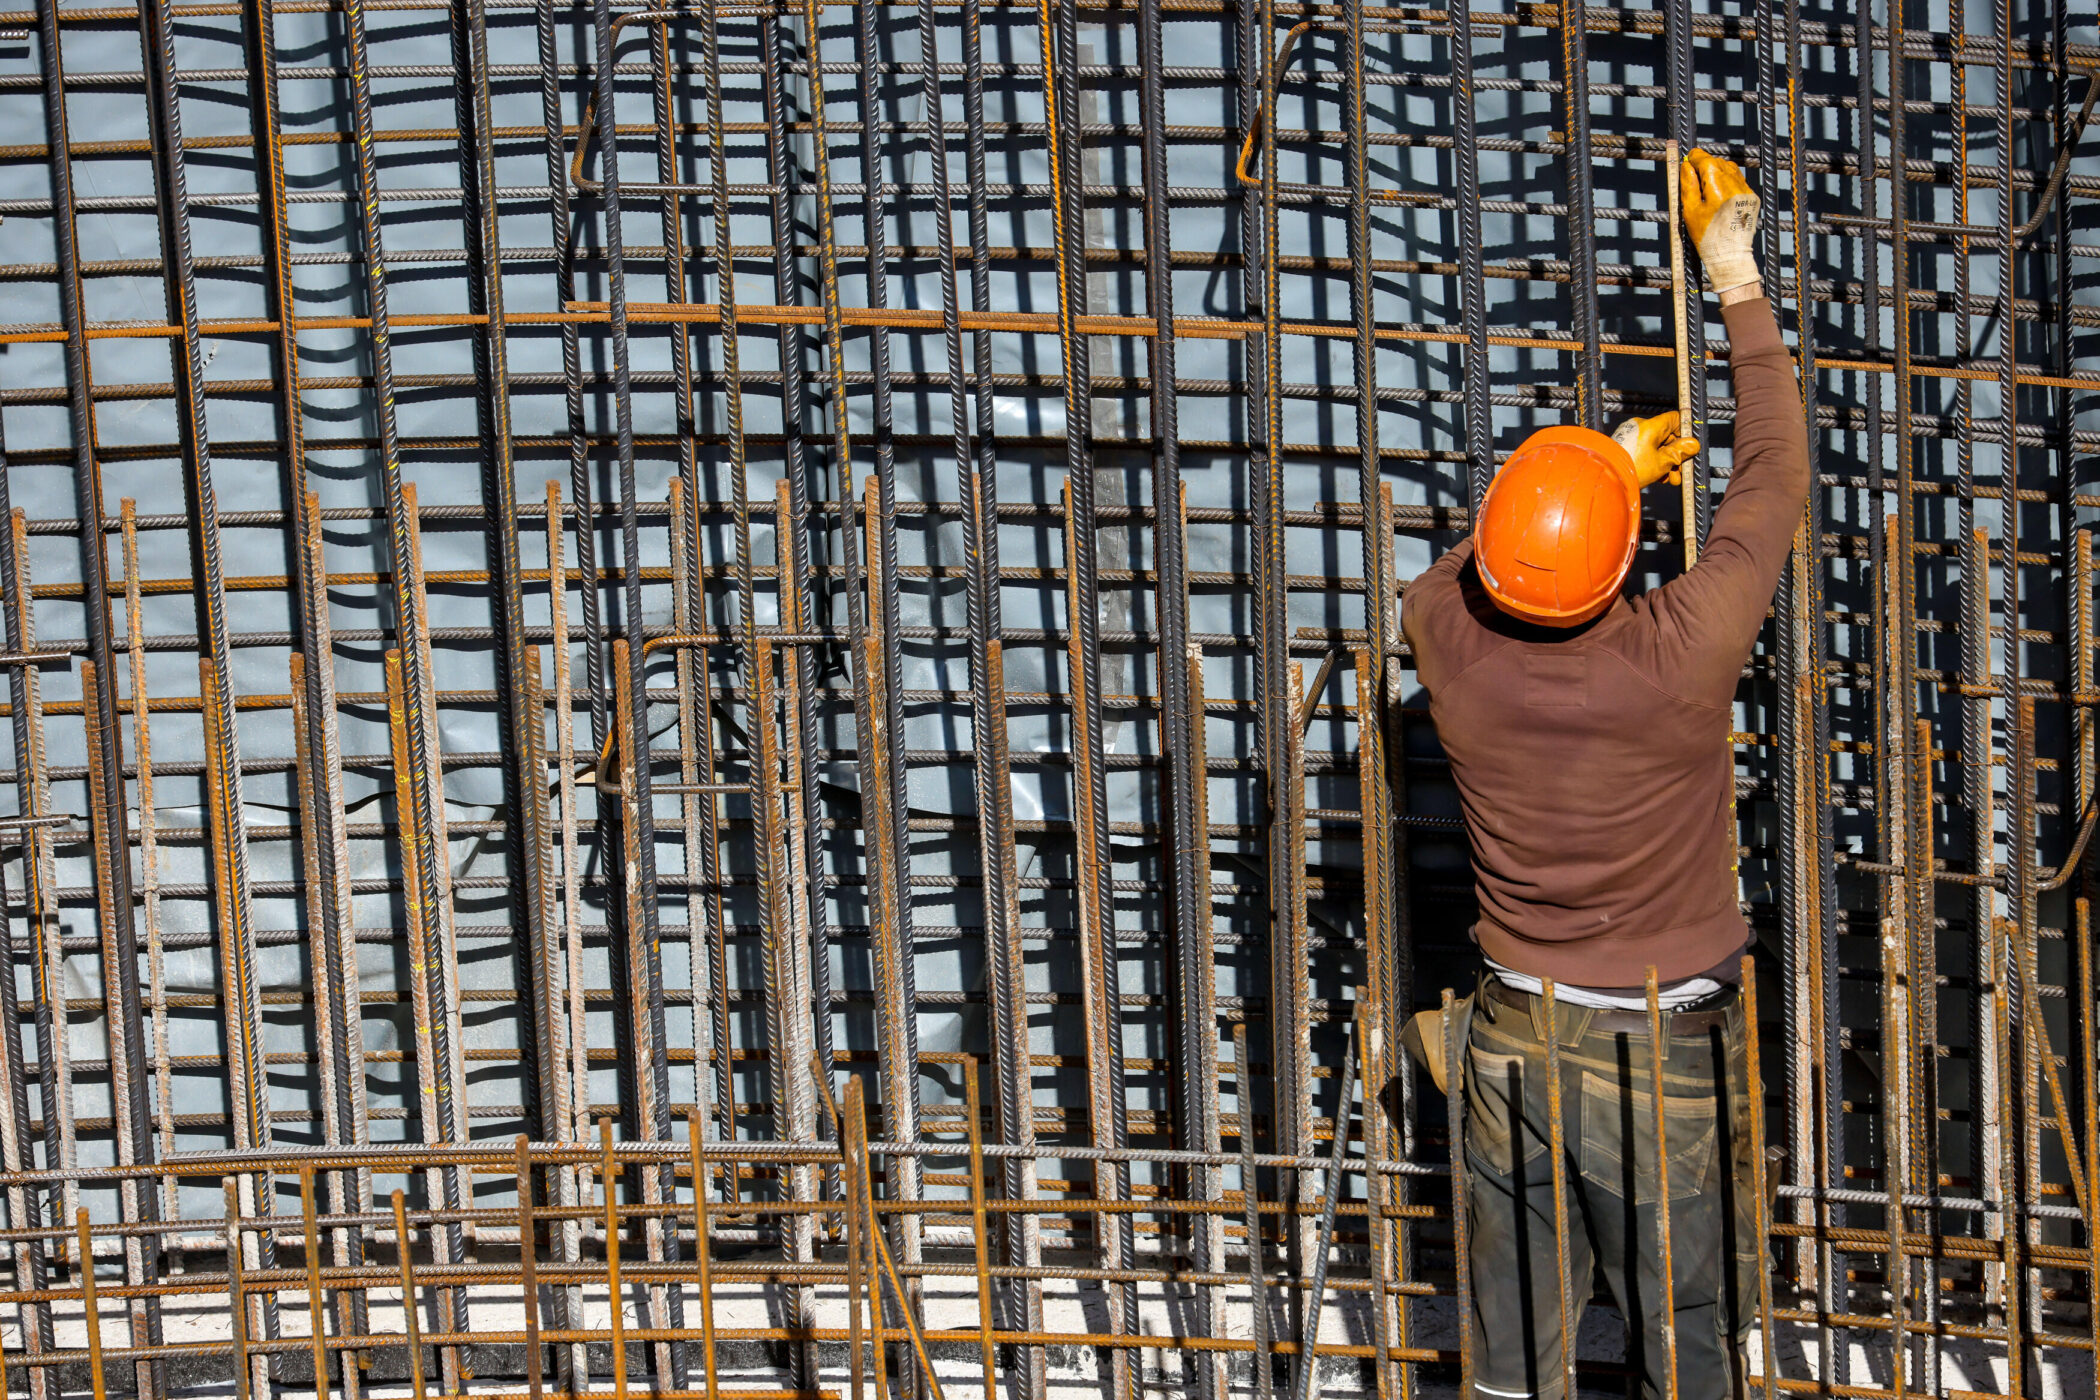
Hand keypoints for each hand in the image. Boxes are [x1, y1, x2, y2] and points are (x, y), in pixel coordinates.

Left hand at [1614, 412, 1699, 487]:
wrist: (1606, 479)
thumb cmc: (1631, 468)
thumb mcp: (1662, 462)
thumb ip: (1679, 452)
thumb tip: (1693, 444)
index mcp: (1651, 426)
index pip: (1675, 419)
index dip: (1685, 432)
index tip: (1690, 447)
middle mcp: (1641, 428)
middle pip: (1667, 436)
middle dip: (1677, 455)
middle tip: (1683, 470)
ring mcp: (1632, 437)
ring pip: (1658, 447)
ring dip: (1667, 463)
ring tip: (1672, 479)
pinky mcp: (1627, 448)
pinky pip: (1646, 452)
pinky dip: (1655, 464)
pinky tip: (1660, 478)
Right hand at [1681, 148, 1760, 294]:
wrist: (1730, 254)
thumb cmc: (1707, 235)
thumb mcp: (1690, 210)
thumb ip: (1687, 185)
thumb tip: (1686, 166)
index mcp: (1717, 184)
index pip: (1705, 159)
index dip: (1694, 158)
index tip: (1687, 159)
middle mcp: (1734, 182)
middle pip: (1717, 162)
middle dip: (1704, 165)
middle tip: (1693, 175)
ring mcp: (1745, 189)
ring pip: (1729, 169)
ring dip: (1716, 172)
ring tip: (1705, 186)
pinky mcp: (1751, 197)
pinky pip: (1738, 181)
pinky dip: (1727, 182)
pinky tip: (1719, 194)